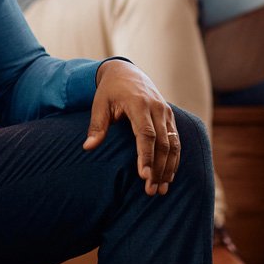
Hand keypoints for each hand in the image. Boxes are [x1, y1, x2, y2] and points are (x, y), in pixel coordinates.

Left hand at [84, 59, 179, 195]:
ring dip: (168, 168)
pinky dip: (174, 159)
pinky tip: (168, 176)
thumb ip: (97, 126)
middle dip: (158, 169)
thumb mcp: (99, 104)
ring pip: (173, 144)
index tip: (144, 176)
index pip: (146, 134)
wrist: (127, 72)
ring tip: (161, 189)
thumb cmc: (110, 91)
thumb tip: (88, 148)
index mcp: (139, 104)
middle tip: (151, 191)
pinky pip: (176, 140)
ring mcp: (166, 112)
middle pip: (162, 143)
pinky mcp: (170, 117)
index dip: (146, 156)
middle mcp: (156, 108)